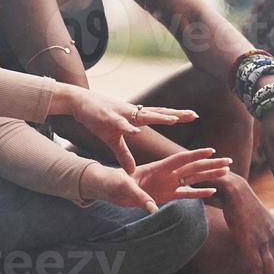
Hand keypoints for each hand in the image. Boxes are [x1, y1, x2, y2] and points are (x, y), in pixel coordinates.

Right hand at [52, 84, 195, 173]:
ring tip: (173, 120)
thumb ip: (124, 154)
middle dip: (176, 114)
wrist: (79, 102)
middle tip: (194, 115)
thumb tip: (133, 170)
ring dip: (158, 118)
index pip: (160, 115)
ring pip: (143, 116)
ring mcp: (122, 114)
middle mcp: (133, 114)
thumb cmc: (98, 119)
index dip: (177, 115)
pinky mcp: (108, 117)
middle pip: (159, 113)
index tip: (194, 115)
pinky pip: (120, 124)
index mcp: (135, 118)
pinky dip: (128, 128)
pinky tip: (136, 131)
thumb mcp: (113, 140)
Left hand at [80, 148, 229, 211]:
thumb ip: (140, 198)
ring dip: (209, 175)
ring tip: (226, 172)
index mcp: (159, 166)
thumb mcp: (127, 188)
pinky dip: (199, 193)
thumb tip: (151, 208)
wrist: (113, 189)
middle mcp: (168, 174)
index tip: (211, 151)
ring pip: (194, 178)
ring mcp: (169, 184)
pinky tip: (212, 191)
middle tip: (228, 161)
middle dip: (211, 164)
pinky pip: (187, 194)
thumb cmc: (118, 183)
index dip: (196, 155)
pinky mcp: (168, 195)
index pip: (181, 159)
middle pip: (193, 167)